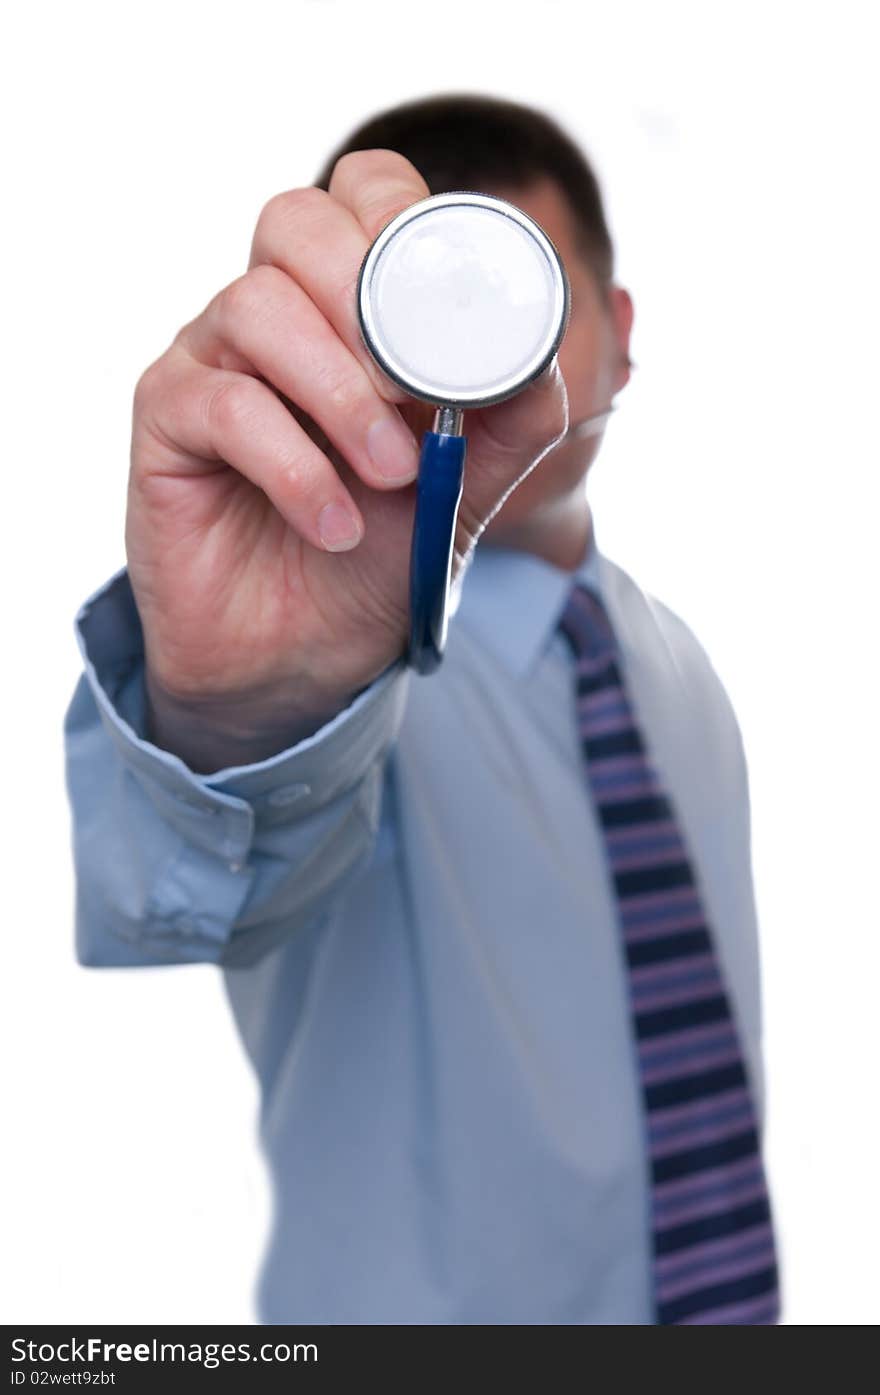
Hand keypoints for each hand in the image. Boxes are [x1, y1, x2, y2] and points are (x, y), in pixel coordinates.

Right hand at [127, 150, 567, 767]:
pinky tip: (335, 524)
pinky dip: (295, 466)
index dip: (403, 215)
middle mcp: (274, 315)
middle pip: (296, 219)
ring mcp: (212, 358)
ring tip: (393, 477)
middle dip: (368, 297)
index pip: (364, 190)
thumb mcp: (464, 492)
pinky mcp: (166, 418)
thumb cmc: (373, 559)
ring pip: (258, 305)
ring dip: (340, 393)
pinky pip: (223, 401)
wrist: (298, 657)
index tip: (446, 303)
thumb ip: (506, 423)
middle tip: (415, 394)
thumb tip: (540, 356)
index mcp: (347, 306)